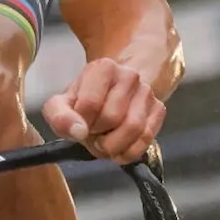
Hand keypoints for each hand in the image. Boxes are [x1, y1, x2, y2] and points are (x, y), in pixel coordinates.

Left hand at [42, 57, 166, 164]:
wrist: (111, 94)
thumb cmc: (84, 101)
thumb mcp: (62, 104)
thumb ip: (60, 117)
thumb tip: (78, 132)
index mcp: (104, 67)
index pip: (90, 104)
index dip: (82, 123)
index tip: (80, 125)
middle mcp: (130, 75)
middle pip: (112, 117)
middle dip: (98, 135)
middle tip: (92, 135)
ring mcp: (147, 92)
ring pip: (133, 129)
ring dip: (114, 146)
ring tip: (103, 143)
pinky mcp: (159, 109)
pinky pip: (147, 139)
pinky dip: (129, 152)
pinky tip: (118, 149)